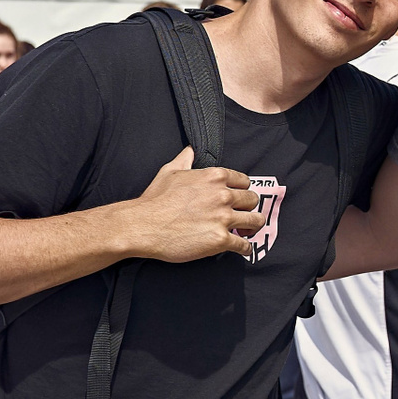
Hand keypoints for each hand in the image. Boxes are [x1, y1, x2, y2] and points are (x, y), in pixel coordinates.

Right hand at [124, 147, 263, 261]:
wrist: (142, 226)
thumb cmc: (154, 200)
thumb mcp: (170, 171)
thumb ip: (185, 159)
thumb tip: (191, 150)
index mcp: (214, 177)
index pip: (244, 181)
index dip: (242, 190)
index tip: (239, 198)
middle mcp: (223, 195)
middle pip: (252, 200)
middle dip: (248, 208)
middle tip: (243, 215)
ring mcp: (223, 218)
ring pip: (255, 221)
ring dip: (252, 227)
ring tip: (246, 231)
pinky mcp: (220, 239)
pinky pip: (244, 245)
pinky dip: (245, 248)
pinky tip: (242, 248)